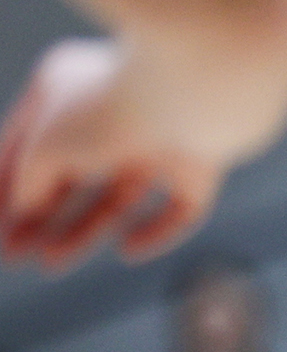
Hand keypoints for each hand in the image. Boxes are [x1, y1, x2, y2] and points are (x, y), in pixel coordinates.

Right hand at [0, 37, 220, 267]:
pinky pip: (179, 207)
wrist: (198, 94)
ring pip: (121, 195)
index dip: (7, 187)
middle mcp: (116, 110)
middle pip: (74, 174)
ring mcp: (161, 137)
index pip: (28, 142)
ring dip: (83, 230)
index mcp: (69, 86)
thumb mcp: (45, 149)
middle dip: (41, 216)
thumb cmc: (111, 109)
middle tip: (16, 258)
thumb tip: (25, 212)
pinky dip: (155, 230)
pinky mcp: (202, 162)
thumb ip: (28, 183)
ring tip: (52, 265)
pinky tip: (128, 248)